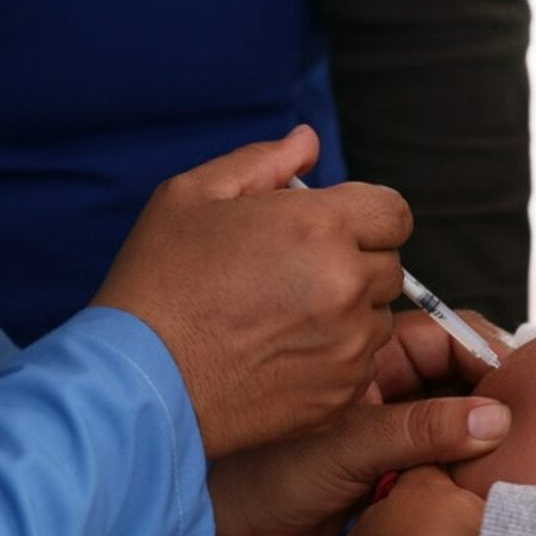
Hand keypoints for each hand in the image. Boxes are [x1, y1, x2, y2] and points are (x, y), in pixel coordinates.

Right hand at [92, 126, 410, 457]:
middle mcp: (346, 285)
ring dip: (351, 313)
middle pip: (390, 265)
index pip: (395, 213)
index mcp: (320, 227)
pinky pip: (365, 364)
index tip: (335, 230)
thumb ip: (262, 162)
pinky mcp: (342, 393)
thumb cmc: (158, 283)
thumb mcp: (192, 196)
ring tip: (287, 317)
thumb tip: (308, 142)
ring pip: (379, 317)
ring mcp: (349, 345)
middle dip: (356, 262)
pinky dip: (339, 357)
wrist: (140, 381)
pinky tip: (285, 354)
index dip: (367, 217)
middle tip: (297, 275)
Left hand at [209, 310, 510, 535]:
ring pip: (451, 420)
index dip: (484, 355)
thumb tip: (496, 420)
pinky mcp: (384, 471)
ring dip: (478, 436)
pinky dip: (460, 469)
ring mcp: (384, 427)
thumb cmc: (254, 472)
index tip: (520, 384)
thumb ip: (420, 431)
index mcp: (364, 354)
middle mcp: (380, 385)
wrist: (215, 529)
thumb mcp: (345, 447)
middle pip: (456, 376)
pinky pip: (437, 461)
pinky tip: (482, 483)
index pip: (443, 337)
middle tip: (527, 422)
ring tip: (513, 455)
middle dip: (491, 394)